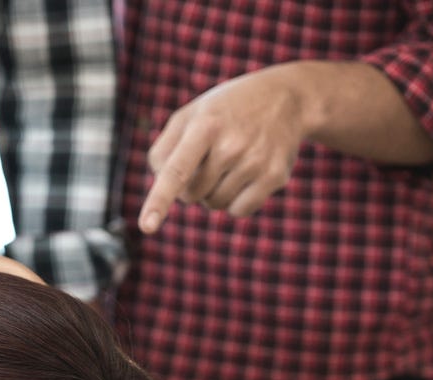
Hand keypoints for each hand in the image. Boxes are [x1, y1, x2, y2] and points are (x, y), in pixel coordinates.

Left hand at [139, 64, 307, 231]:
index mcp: (205, 126)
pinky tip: (244, 177)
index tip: (146, 227)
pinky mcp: (275, 177)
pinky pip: (239, 211)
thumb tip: (159, 186)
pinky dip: (235, 201)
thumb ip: (164, 149)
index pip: (176, 171)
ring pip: (214, 204)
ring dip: (213, 193)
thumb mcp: (190, 115)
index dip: (159, 200)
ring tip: (229, 162)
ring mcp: (255, 162)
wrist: (287, 98)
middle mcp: (231, 145)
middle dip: (192, 184)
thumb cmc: (224, 112)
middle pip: (191, 195)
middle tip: (208, 158)